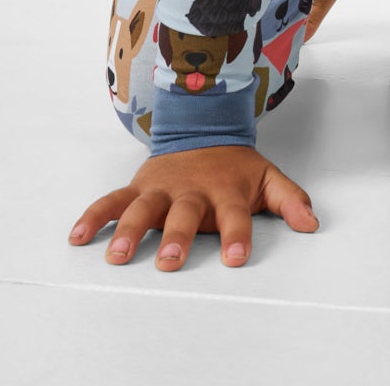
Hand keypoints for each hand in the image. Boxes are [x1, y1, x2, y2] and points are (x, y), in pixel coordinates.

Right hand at [68, 146, 316, 269]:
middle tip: (169, 262)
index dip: (237, 236)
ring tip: (117, 256)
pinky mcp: (138, 187)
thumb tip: (312, 223)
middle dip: (176, 238)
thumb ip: (290, 201)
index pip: (235, 217)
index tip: (237, 259)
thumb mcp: (267, 178)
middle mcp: (192, 191)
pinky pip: (112, 201)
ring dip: (128, 231)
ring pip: (143, 209)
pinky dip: (94, 217)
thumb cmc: (235, 167)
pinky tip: (77, 236)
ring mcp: (162, 189)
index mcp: (226, 192)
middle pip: (184, 215)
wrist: (204, 128)